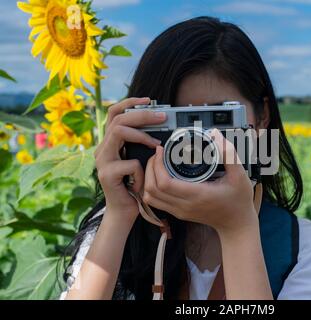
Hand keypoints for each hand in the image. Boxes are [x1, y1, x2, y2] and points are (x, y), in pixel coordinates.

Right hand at [94, 97, 166, 225]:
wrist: (123, 211)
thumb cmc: (135, 185)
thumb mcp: (139, 160)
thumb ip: (143, 144)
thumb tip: (162, 127)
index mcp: (110, 142)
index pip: (114, 113)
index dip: (130, 102)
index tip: (149, 100)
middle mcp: (103, 148)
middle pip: (118, 118)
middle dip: (142, 114)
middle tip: (162, 117)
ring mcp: (102, 160)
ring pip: (119, 132)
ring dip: (142, 135)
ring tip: (156, 144)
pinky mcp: (107, 175)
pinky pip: (129, 163)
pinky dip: (142, 171)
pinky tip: (143, 181)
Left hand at [142, 129, 257, 235]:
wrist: (236, 224)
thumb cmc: (239, 201)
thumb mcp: (240, 176)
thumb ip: (229, 154)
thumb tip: (216, 135)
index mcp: (197, 195)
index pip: (165, 183)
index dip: (158, 165)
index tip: (162, 151)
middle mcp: (185, 205)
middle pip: (152, 189)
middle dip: (150, 168)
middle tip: (158, 155)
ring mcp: (180, 211)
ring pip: (150, 197)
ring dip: (148, 179)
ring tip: (156, 164)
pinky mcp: (178, 213)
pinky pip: (156, 202)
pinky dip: (152, 188)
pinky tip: (160, 176)